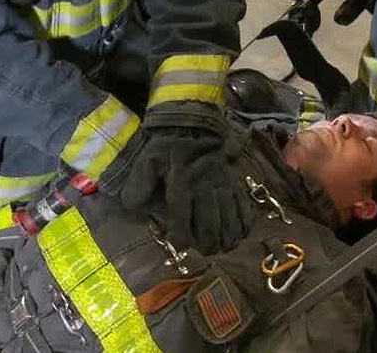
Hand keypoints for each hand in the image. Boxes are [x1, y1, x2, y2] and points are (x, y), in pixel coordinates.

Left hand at [121, 128, 249, 253]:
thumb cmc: (167, 149)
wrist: (194, 125)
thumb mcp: (147, 160)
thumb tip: (132, 206)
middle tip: (204, 252)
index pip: (182, 217)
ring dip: (227, 238)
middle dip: (207, 243)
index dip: (181, 237)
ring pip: (230, 218)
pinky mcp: (235, 182)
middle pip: (210, 223)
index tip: (179, 245)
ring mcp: (224, 184)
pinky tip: (240, 234)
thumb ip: (138, 183)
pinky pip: (244, 206)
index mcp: (182, 182)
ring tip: (223, 248)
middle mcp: (205, 185)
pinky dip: (244, 224)